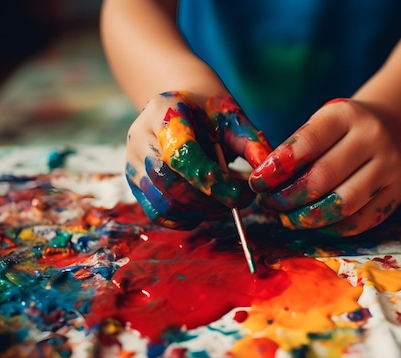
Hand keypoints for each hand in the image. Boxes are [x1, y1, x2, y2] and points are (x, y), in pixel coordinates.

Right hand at [126, 91, 271, 229]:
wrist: (182, 108)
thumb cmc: (209, 114)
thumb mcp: (232, 118)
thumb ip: (250, 142)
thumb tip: (266, 173)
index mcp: (164, 112)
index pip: (182, 155)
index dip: (213, 181)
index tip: (242, 195)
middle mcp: (140, 137)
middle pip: (169, 183)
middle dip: (209, 201)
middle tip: (239, 202)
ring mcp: (133, 161)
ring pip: (163, 203)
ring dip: (199, 212)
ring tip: (223, 203)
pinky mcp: (134, 183)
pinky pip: (157, 213)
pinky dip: (184, 219)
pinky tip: (204, 208)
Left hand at [248, 98, 400, 235]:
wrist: (387, 128)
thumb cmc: (339, 131)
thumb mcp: (317, 126)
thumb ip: (293, 152)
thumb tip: (263, 186)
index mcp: (345, 115)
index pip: (307, 144)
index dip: (278, 168)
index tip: (257, 183)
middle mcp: (372, 137)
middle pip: (323, 177)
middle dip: (288, 197)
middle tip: (269, 204)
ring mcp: (389, 166)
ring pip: (343, 203)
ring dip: (308, 217)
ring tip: (288, 217)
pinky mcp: (397, 192)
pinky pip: (360, 220)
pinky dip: (332, 228)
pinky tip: (315, 223)